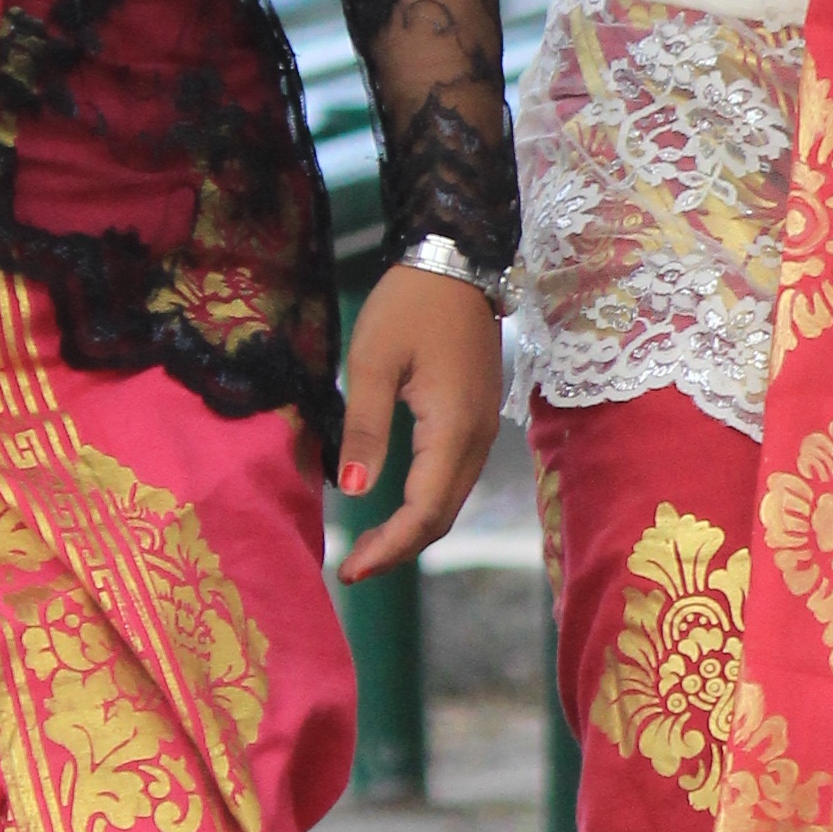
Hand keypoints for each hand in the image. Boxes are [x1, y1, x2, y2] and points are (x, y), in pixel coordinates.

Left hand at [335, 261, 502, 585]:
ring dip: (412, 531)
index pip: (424, 510)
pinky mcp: (477, 420)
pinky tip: (392, 509)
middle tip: (351, 568)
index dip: (389, 547)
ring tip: (366, 548)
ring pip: (450, 501)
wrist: (457, 261)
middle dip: (398, 549)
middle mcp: (477, 438)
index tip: (349, 570)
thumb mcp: (372, 361)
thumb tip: (354, 492)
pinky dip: (424, 505)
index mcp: (453, 427)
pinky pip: (454, 479)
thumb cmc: (408, 305)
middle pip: (442, 516)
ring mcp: (483, 430)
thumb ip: (365, 428)